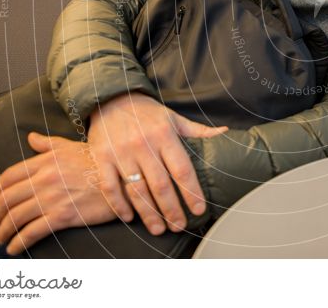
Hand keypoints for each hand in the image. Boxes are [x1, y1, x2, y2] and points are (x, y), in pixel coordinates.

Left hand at [0, 132, 115, 254]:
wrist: (125, 180)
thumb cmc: (101, 163)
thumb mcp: (73, 147)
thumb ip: (49, 144)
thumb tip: (31, 138)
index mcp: (45, 161)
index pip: (8, 177)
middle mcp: (45, 179)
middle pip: (7, 199)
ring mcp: (53, 198)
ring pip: (16, 217)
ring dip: (3, 231)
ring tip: (1, 238)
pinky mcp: (64, 216)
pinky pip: (32, 231)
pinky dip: (18, 242)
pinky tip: (14, 248)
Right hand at [87, 92, 227, 235]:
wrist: (111, 97)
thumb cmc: (147, 112)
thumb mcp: (173, 117)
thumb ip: (197, 130)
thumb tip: (225, 132)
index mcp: (164, 134)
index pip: (182, 169)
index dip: (191, 192)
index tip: (199, 210)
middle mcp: (143, 145)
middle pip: (161, 185)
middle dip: (172, 209)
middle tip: (180, 226)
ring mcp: (121, 153)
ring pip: (137, 190)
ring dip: (148, 213)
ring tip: (159, 229)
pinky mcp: (102, 158)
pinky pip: (110, 187)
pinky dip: (119, 206)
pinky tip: (130, 217)